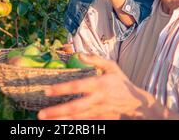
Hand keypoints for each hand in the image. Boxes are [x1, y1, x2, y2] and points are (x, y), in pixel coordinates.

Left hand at [37, 53, 175, 119]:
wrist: (137, 104)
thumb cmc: (121, 83)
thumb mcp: (112, 67)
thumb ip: (96, 60)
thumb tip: (80, 54)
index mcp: (99, 84)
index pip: (77, 86)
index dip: (61, 89)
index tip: (47, 91)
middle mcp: (97, 100)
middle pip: (74, 107)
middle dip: (57, 112)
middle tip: (41, 114)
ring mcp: (98, 112)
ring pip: (77, 119)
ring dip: (61, 121)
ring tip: (46, 121)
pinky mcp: (101, 120)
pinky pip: (84, 124)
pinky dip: (72, 125)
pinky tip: (60, 125)